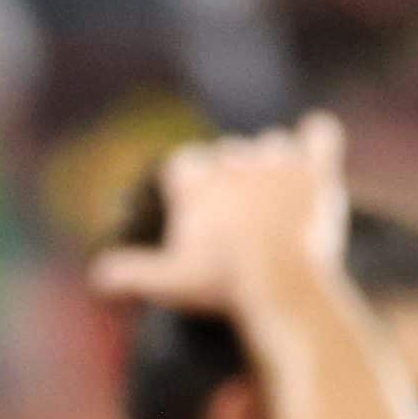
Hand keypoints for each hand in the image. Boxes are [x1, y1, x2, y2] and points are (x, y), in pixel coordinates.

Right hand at [90, 114, 349, 319]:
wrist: (280, 285)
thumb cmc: (220, 284)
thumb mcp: (168, 282)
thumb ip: (131, 272)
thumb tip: (96, 277)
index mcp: (194, 180)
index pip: (185, 165)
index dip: (192, 185)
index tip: (201, 210)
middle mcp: (232, 161)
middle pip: (230, 154)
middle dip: (236, 178)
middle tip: (245, 217)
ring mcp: (275, 162)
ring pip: (273, 145)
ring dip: (274, 163)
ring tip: (279, 197)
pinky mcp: (314, 171)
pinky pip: (321, 133)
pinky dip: (319, 137)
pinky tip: (317, 145)